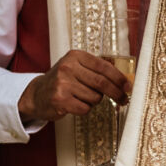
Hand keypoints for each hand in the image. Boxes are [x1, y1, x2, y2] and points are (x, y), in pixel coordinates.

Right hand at [17, 49, 131, 122]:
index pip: (104, 67)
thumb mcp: (76, 67)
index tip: (128, 86)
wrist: (36, 94)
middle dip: (116, 93)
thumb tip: (125, 79)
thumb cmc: (62, 81)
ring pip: (95, 97)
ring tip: (82, 97)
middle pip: (102, 83)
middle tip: (124, 99)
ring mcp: (62, 84)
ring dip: (94, 101)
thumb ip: (97, 69)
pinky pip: (85, 108)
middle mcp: (67, 67)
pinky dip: (84, 109)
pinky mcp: (60, 100)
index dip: (119, 78)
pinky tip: (75, 104)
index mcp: (75, 56)